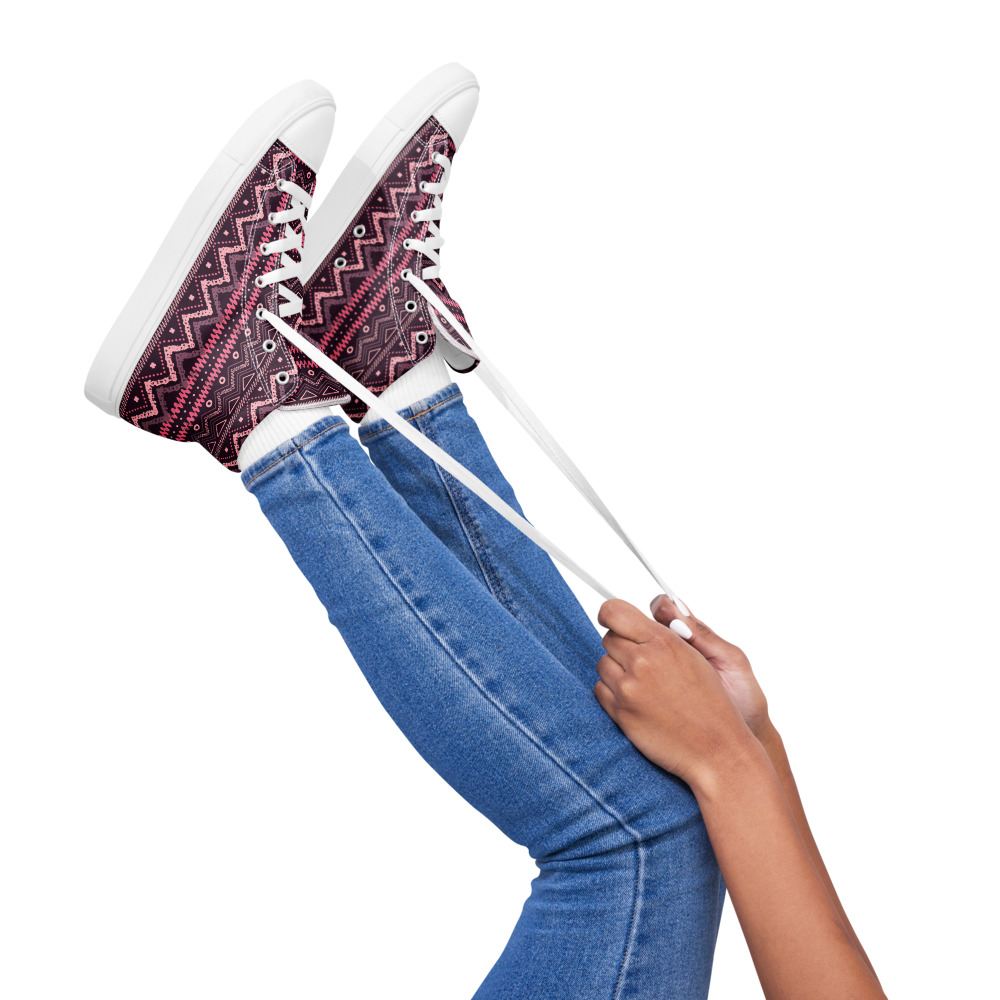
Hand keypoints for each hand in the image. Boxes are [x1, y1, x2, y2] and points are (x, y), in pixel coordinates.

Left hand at [594, 599, 754, 788]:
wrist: (717, 750)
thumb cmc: (713, 704)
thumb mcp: (697, 657)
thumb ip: (667, 632)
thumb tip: (647, 613)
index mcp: (663, 642)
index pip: (614, 611)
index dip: (610, 614)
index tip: (611, 619)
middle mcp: (641, 661)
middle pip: (609, 638)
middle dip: (623, 646)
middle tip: (644, 661)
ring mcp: (628, 687)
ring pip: (603, 663)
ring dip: (618, 670)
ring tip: (645, 685)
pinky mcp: (619, 711)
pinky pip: (600, 689)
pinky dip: (613, 693)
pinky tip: (638, 701)